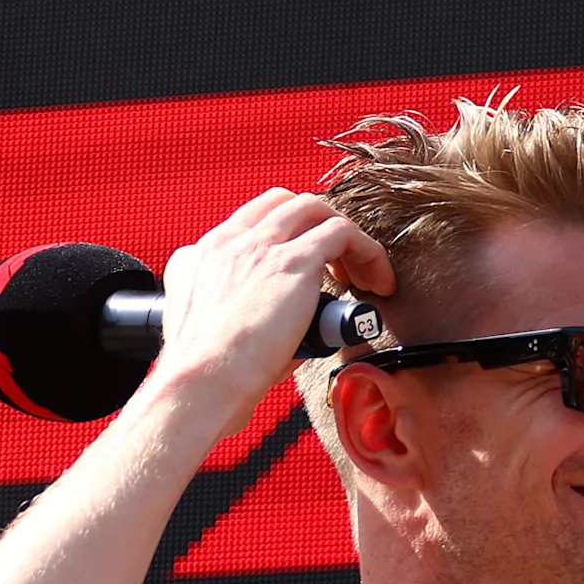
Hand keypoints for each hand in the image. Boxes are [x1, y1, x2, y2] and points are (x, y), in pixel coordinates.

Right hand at [149, 189, 395, 435]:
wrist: (204, 379)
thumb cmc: (212, 375)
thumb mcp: (217, 332)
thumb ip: (248, 316)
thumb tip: (296, 332)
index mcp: (204, 255)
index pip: (254, 220)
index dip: (289, 234)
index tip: (313, 268)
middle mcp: (231, 241)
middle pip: (286, 204)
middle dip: (319, 227)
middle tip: (343, 270)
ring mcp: (262, 246)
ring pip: (316, 211)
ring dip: (348, 240)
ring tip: (367, 280)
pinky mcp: (294, 261)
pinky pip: (343, 232)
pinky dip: (369, 251)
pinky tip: (380, 282)